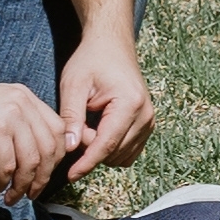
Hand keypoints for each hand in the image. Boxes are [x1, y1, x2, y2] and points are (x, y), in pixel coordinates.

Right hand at [0, 75, 83, 198]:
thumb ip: (21, 130)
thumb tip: (41, 162)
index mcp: (25, 96)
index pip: (57, 129)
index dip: (57, 157)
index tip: (45, 175)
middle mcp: (21, 102)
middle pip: (49, 147)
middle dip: (43, 177)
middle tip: (32, 194)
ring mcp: (9, 115)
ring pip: (31, 161)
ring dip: (23, 185)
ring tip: (11, 197)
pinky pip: (8, 167)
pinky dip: (3, 184)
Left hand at [56, 35, 156, 176]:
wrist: (111, 45)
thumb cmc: (91, 60)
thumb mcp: (73, 85)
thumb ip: (71, 117)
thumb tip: (70, 148)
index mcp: (130, 104)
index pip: (106, 145)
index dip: (87, 163)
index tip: (70, 175)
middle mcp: (145, 115)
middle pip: (114, 153)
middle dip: (91, 150)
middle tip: (75, 128)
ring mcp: (149, 121)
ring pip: (122, 156)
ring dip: (101, 150)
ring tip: (86, 125)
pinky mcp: (147, 125)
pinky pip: (128, 151)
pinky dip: (111, 148)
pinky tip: (97, 130)